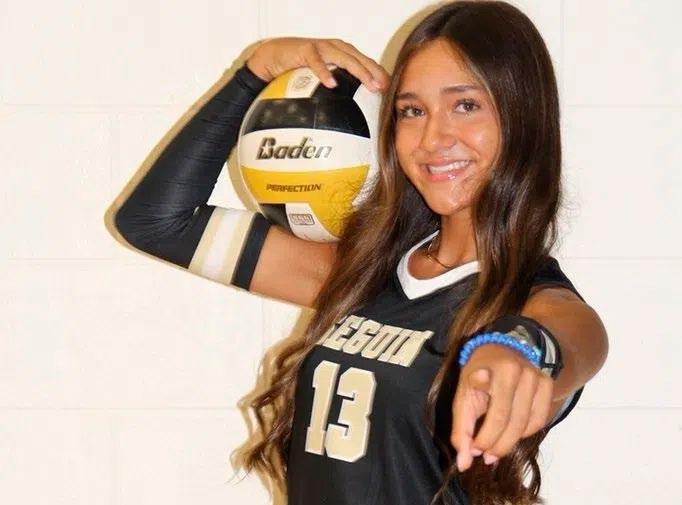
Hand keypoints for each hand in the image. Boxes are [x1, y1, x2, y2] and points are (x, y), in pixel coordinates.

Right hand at [245, 37, 389, 92]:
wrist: (274, 56)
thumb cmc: (298, 69)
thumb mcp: (321, 80)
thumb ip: (336, 92)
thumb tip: (349, 120)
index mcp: (343, 54)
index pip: (367, 63)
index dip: (381, 75)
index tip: (393, 92)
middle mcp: (336, 48)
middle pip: (361, 60)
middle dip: (376, 73)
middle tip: (386, 89)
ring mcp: (322, 47)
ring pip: (345, 58)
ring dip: (360, 72)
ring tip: (370, 85)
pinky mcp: (305, 49)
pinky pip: (316, 61)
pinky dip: (324, 72)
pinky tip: (331, 84)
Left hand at [450, 343, 554, 471]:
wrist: (500, 349)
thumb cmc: (477, 373)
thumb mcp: (463, 395)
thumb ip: (461, 428)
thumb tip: (464, 463)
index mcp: (497, 370)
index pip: (495, 414)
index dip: (484, 436)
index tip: (473, 448)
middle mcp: (520, 371)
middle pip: (511, 422)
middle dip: (495, 445)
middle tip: (483, 456)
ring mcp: (537, 377)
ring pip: (526, 424)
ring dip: (509, 443)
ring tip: (493, 450)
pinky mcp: (547, 384)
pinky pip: (540, 420)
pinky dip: (525, 433)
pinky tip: (511, 434)